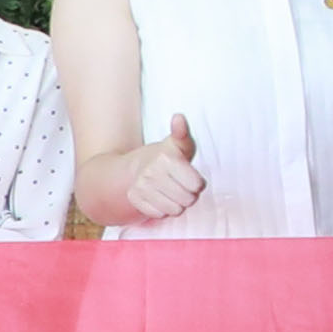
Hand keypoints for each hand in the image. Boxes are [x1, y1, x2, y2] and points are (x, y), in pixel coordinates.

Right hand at [103, 110, 206, 224]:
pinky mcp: (134, 198)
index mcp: (166, 158)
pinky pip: (159, 215)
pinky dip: (162, 210)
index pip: (197, 186)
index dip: (198, 184)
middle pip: (188, 200)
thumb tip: (178, 117)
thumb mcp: (179, 144)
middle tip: (181, 185)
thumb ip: (183, 133)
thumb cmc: (169, 156)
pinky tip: (160, 197)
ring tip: (171, 191)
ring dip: (177, 204)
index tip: (191, 177)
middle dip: (189, 195)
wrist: (138, 167)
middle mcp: (151, 172)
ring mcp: (140, 186)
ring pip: (174, 210)